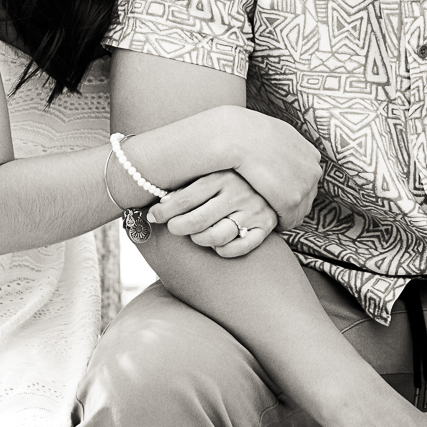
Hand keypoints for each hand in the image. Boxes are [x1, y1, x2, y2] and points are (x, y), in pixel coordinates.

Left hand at [150, 171, 276, 257]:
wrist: (274, 181)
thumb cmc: (230, 181)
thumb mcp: (210, 176)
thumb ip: (187, 189)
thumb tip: (158, 206)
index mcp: (221, 176)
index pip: (186, 198)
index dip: (165, 211)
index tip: (153, 216)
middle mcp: (238, 193)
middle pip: (198, 220)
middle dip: (178, 227)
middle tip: (173, 228)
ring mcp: (253, 211)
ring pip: (217, 236)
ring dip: (200, 239)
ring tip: (195, 235)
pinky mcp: (266, 227)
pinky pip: (240, 248)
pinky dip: (224, 250)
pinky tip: (217, 245)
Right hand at [224, 107, 321, 228]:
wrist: (240, 136)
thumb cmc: (250, 132)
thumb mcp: (276, 134)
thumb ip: (285, 147)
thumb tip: (279, 152)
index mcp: (311, 154)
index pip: (308, 180)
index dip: (292, 189)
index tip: (277, 194)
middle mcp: (313, 169)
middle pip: (307, 197)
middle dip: (292, 204)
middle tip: (274, 209)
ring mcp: (305, 185)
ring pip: (300, 211)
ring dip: (286, 215)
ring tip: (269, 216)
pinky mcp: (291, 200)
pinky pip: (289, 221)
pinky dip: (280, 224)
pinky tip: (267, 222)